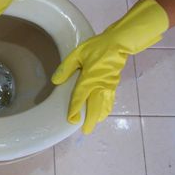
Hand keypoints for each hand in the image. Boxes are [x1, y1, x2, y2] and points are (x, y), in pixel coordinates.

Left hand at [52, 0, 168, 133]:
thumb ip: (66, 68)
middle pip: (95, 107)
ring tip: (93, 123)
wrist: (119, 43)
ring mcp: (109, 86)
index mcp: (89, 79)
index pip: (80, 98)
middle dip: (90, 120)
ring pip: (104, 106)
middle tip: (86, 131)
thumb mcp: (77, 54)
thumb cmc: (97, 47)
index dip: (75, 110)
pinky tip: (103, 111)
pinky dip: (106, 108)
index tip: (71, 120)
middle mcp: (100, 86)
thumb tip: (55, 81)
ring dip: (98, 115)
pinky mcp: (114, 84)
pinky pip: (109, 100)